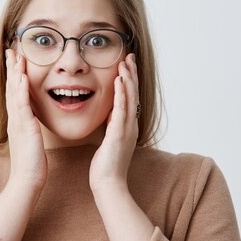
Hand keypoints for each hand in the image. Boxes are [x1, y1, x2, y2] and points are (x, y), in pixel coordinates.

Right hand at [5, 48, 46, 190]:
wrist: (27, 180)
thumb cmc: (32, 164)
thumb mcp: (30, 141)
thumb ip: (29, 129)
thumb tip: (31, 124)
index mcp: (18, 121)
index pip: (14, 94)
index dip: (14, 76)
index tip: (16, 60)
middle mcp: (15, 119)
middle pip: (11, 88)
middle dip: (11, 69)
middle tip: (11, 50)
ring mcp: (18, 122)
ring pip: (14, 93)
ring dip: (15, 73)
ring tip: (16, 56)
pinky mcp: (25, 128)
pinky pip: (22, 105)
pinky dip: (21, 90)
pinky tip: (22, 78)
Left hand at [89, 53, 138, 192]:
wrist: (109, 184)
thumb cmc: (106, 167)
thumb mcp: (110, 142)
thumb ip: (112, 128)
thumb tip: (110, 117)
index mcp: (127, 127)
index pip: (130, 98)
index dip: (129, 80)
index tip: (126, 65)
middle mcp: (130, 125)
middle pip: (133, 94)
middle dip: (131, 73)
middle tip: (129, 56)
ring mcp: (126, 129)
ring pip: (130, 98)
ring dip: (128, 78)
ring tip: (125, 62)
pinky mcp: (118, 133)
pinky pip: (121, 109)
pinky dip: (122, 93)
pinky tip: (119, 80)